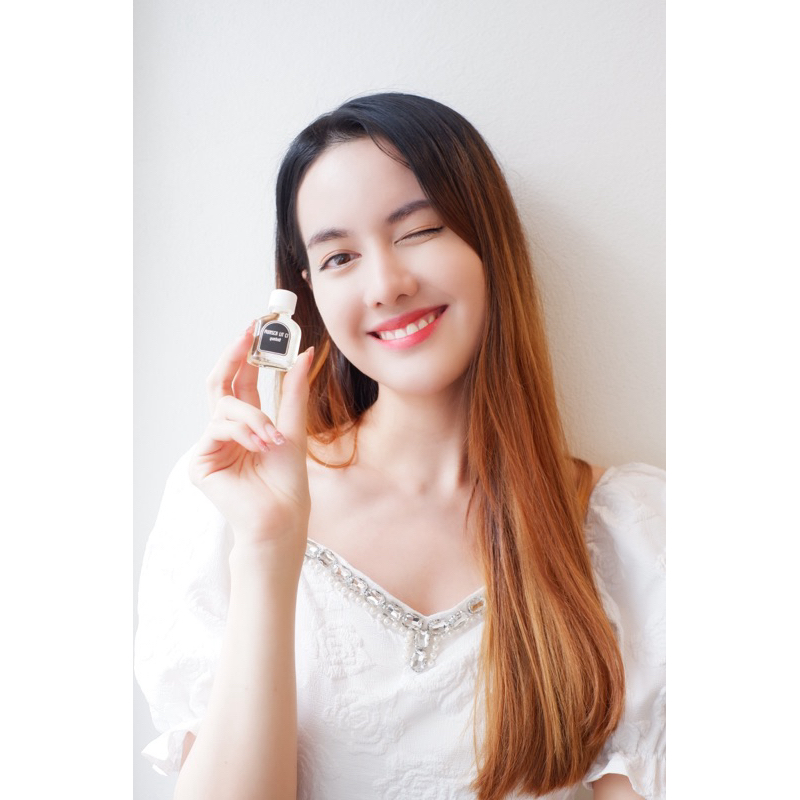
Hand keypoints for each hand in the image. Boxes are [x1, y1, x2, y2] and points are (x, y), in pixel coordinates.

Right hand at [188, 323, 313, 557]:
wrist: (282, 516)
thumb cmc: (287, 480)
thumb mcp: (293, 427)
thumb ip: (293, 391)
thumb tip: (305, 353)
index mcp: (246, 424)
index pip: (241, 382)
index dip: (246, 355)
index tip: (256, 330)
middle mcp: (226, 432)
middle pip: (220, 385)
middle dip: (232, 358)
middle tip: (246, 336)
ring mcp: (211, 446)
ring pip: (225, 408)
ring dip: (253, 418)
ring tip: (273, 438)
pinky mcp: (201, 463)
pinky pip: (218, 429)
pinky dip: (243, 433)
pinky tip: (260, 447)